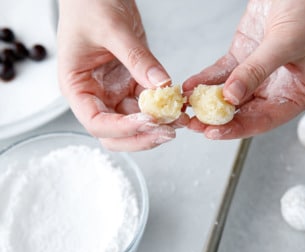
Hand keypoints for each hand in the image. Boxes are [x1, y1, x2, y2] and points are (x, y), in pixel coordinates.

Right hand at [57, 0, 188, 150]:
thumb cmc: (89, 5)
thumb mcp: (113, 29)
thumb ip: (136, 59)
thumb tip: (161, 85)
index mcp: (77, 87)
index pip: (96, 122)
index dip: (122, 128)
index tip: (147, 121)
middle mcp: (95, 95)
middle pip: (116, 133)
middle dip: (141, 136)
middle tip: (167, 132)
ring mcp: (114, 91)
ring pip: (135, 122)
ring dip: (157, 125)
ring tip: (178, 119)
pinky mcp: (131, 84)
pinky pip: (149, 104)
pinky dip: (163, 108)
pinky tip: (178, 106)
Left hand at [183, 0, 304, 138]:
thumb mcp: (286, 42)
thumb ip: (257, 70)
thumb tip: (230, 98)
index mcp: (298, 93)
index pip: (266, 119)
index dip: (239, 128)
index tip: (213, 132)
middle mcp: (278, 87)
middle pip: (245, 110)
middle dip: (218, 118)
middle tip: (193, 124)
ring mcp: (258, 71)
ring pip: (230, 94)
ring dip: (208, 102)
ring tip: (186, 109)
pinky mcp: (243, 55)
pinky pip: (221, 73)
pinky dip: (206, 80)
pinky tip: (190, 86)